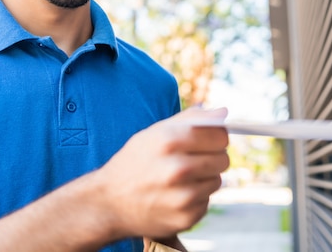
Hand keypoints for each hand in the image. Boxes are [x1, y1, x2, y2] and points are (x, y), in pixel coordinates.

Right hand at [96, 107, 229, 239]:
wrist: (108, 202)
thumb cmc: (134, 162)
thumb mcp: (154, 133)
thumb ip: (190, 119)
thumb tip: (223, 113)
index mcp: (169, 141)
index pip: (219, 135)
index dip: (217, 136)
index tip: (209, 140)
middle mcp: (178, 169)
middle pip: (223, 158)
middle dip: (212, 157)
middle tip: (192, 160)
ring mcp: (182, 197)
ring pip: (217, 180)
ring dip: (204, 178)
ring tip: (180, 179)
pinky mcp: (186, 218)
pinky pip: (206, 201)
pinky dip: (196, 198)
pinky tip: (175, 195)